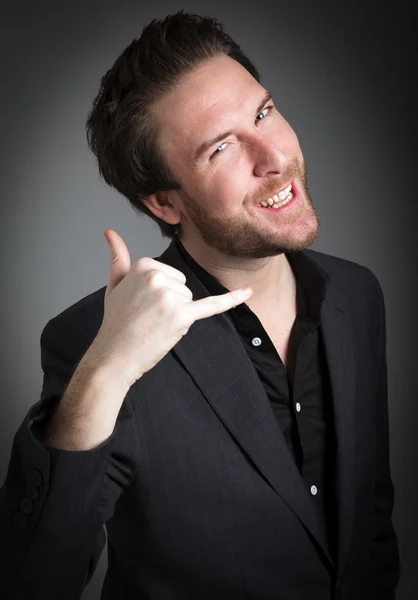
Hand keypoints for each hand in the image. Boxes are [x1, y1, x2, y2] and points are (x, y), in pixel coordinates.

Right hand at [91, 229, 252, 387]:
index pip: (172, 275)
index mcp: (144, 264)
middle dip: (170, 304)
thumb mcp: (115, 284)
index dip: (160, 293)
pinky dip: (232, 300)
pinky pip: (211, 305)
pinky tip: (248, 292)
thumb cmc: (116, 322)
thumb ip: (118, 257)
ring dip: (176, 316)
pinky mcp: (181, 315)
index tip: (141, 304)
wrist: (114, 356)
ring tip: (154, 325)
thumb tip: (110, 232)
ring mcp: (170, 295)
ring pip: (190, 300)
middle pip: (183, 286)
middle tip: (147, 317)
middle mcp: (157, 276)